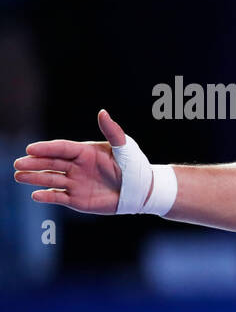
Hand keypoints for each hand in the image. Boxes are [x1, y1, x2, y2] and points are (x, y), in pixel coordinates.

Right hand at [12, 110, 131, 213]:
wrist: (142, 191)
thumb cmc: (134, 166)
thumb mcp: (125, 147)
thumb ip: (113, 131)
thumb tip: (102, 112)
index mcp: (84, 151)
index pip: (61, 148)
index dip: (45, 148)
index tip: (30, 148)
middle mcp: (76, 166)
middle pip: (50, 163)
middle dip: (33, 163)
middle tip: (18, 164)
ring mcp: (75, 182)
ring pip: (50, 179)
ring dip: (34, 178)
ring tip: (19, 176)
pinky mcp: (77, 199)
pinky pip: (59, 197)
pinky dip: (47, 196)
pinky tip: (35, 195)